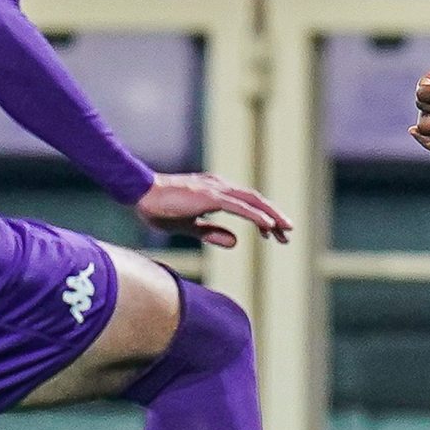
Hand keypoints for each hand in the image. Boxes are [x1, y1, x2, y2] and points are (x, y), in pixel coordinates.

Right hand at [134, 171, 292, 247]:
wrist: (141, 194)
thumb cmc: (159, 208)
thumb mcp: (189, 226)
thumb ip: (211, 233)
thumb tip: (235, 242)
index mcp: (216, 193)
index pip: (247, 205)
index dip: (263, 218)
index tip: (273, 234)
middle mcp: (220, 187)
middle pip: (255, 201)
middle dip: (274, 217)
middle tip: (288, 234)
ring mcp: (216, 190)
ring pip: (253, 202)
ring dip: (271, 216)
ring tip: (286, 230)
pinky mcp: (210, 197)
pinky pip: (239, 207)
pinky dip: (256, 216)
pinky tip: (268, 226)